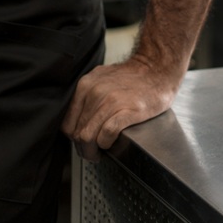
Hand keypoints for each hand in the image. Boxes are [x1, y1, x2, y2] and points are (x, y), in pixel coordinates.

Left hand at [61, 55, 180, 160]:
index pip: (68, 123)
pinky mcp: (127, 110)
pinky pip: (106, 134)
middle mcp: (94, 92)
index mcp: (85, 85)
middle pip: (77, 133)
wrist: (155, 69)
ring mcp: (110, 101)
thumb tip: (77, 119)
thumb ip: (87, 95)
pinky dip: (106, 144)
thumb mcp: (100, 79)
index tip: (82, 144)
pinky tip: (111, 144)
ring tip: (101, 152)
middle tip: (92, 153)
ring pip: (88, 137)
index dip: (74, 139)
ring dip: (94, 151)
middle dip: (84, 149)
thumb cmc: (130, 77)